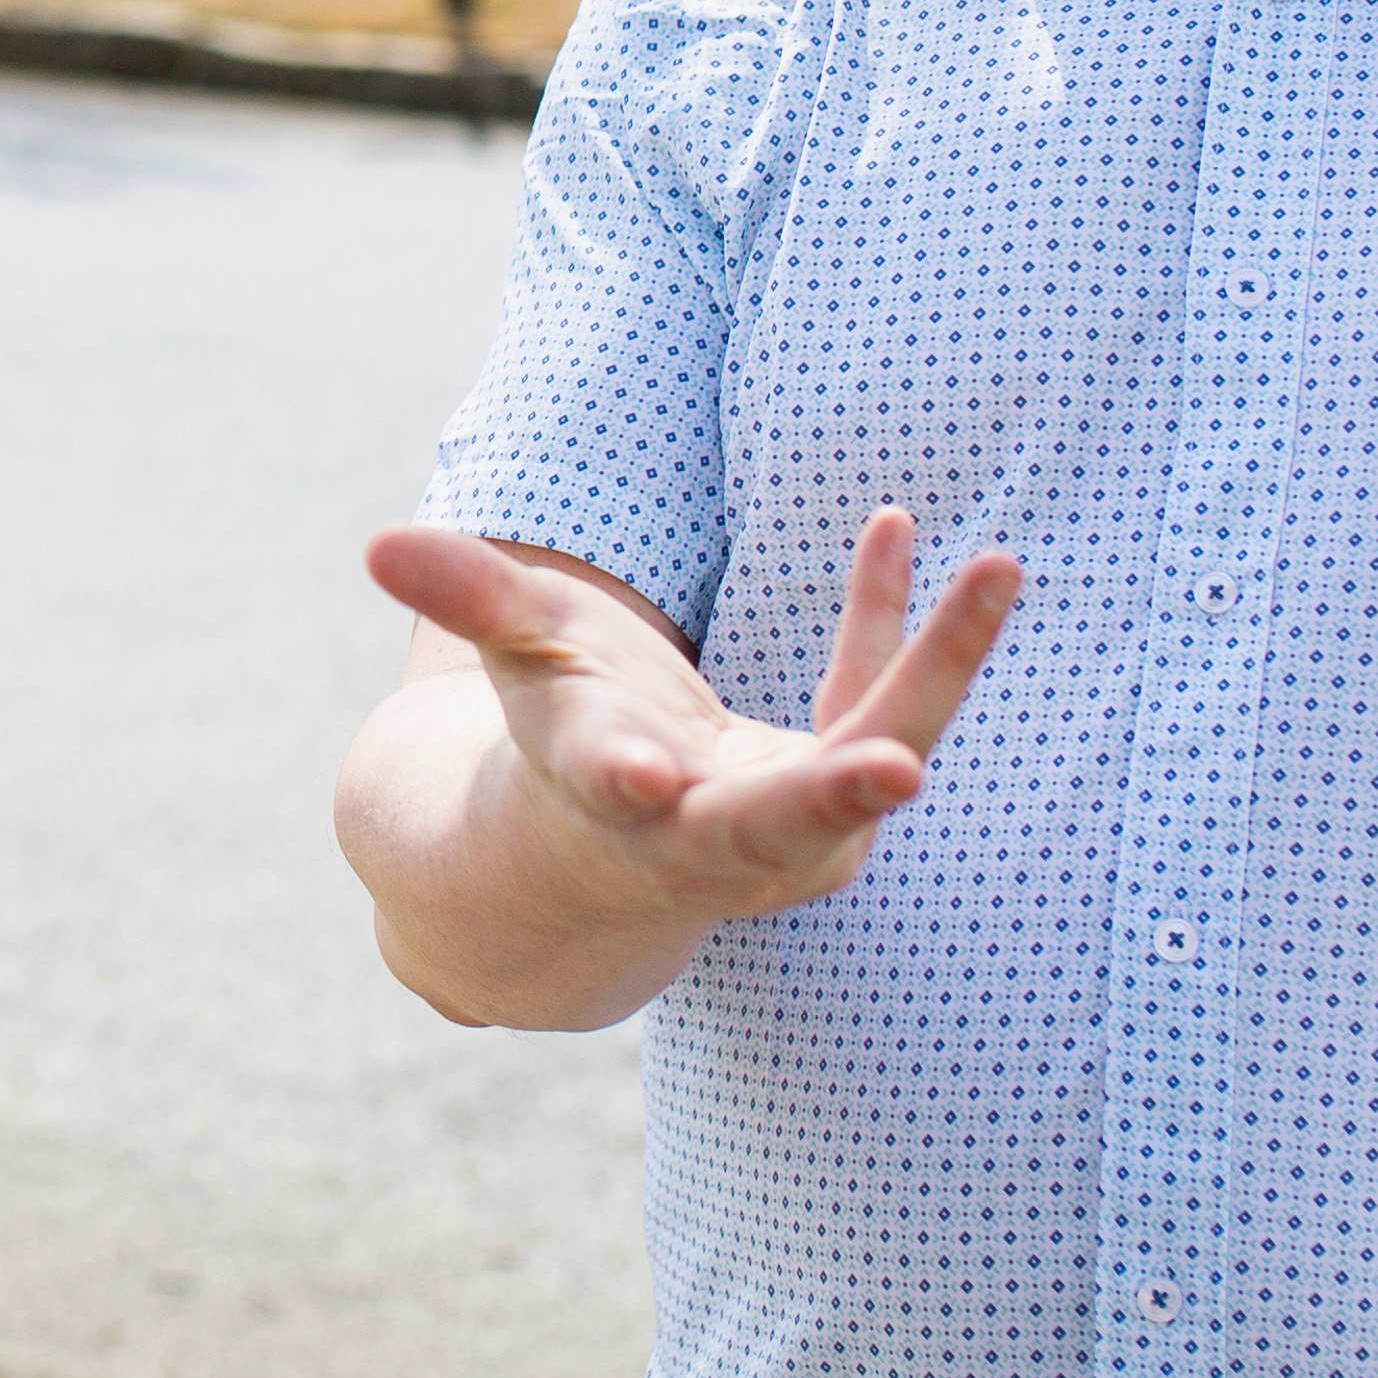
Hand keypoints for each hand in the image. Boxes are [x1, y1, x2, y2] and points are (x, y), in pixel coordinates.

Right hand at [361, 508, 1020, 922]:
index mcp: (605, 802)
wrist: (617, 850)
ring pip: (870, 762)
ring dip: (938, 670)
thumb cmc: (561, 730)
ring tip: (999, 567)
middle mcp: (703, 837)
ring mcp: (788, 833)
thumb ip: (466, 594)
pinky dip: (902, 628)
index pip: (611, 794)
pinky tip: (894, 527)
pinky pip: (881, 705)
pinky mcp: (840, 798)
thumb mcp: (517, 656)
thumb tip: (379, 545)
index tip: (640, 771)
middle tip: (898, 772)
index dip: (621, 775)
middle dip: (831, 797)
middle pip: (773, 826)